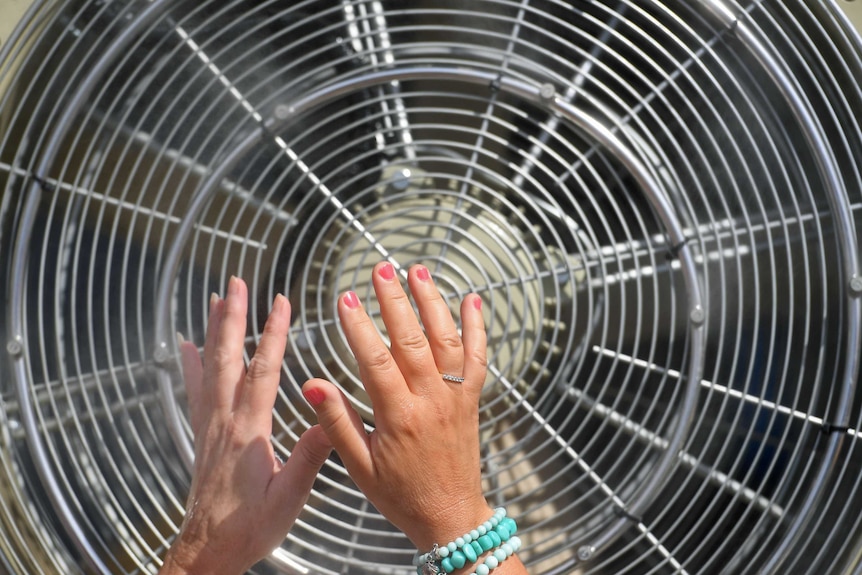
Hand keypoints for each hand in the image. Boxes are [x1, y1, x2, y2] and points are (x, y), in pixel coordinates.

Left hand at [161, 277, 331, 574]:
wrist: (208, 550)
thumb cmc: (249, 527)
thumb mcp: (289, 497)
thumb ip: (309, 456)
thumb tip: (329, 417)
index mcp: (250, 431)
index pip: (264, 370)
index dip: (273, 332)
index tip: (280, 301)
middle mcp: (225, 421)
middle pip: (228, 357)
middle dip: (232, 316)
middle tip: (235, 281)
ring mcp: (210, 426)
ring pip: (209, 367)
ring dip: (213, 329)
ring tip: (214, 298)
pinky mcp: (203, 434)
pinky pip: (194, 390)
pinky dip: (190, 363)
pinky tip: (186, 345)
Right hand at [302, 262, 491, 549]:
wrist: (451, 516)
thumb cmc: (401, 494)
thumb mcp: (359, 467)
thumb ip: (337, 422)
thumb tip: (312, 385)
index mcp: (399, 418)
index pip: (376, 361)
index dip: (359, 327)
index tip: (344, 297)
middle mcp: (432, 401)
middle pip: (413, 341)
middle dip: (395, 301)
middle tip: (381, 269)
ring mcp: (456, 397)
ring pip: (447, 340)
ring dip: (433, 302)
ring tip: (418, 270)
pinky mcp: (472, 398)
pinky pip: (479, 357)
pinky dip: (477, 327)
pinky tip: (472, 299)